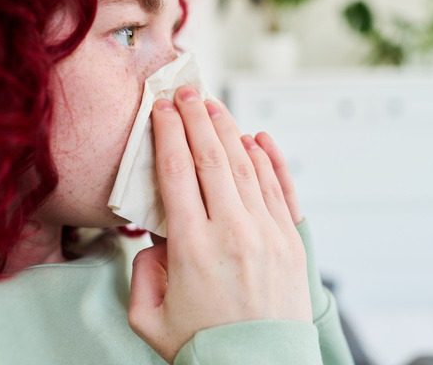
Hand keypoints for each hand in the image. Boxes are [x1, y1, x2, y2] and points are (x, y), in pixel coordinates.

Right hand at [128, 86, 311, 363]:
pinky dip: (270, 160)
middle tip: (187, 92)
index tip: (161, 109)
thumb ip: (141, 274)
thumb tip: (158, 240)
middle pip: (212, 158)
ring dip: (229, 131)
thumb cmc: (205, 347)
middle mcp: (232, 231)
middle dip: (197, 118)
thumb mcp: (150, 317)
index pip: (177, 171)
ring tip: (216, 107)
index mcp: (192, 247)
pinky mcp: (291, 241)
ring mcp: (267, 233)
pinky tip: (259, 138)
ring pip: (247, 166)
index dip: (167, 133)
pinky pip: (280, 189)